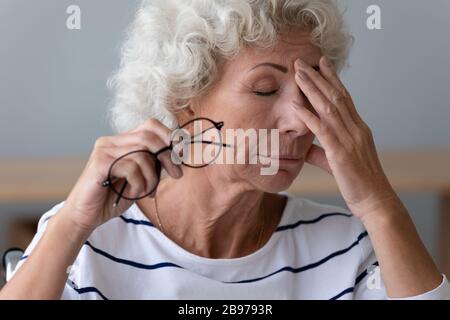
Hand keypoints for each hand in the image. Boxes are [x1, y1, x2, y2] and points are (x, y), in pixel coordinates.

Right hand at [62, 118, 182, 232]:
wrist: (85, 216)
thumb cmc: (112, 197)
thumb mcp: (140, 178)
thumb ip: (153, 164)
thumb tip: (177, 154)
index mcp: (121, 142)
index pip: (150, 126)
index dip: (169, 136)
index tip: (181, 154)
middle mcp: (111, 142)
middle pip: (149, 137)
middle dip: (168, 156)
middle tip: (176, 174)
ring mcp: (104, 151)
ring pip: (143, 155)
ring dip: (152, 177)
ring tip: (146, 191)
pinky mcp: (100, 164)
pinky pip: (132, 168)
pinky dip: (139, 184)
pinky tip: (133, 193)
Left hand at [292, 56, 398, 218]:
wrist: (374, 200)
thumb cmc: (358, 181)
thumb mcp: (337, 162)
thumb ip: (321, 152)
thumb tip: (304, 148)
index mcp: (357, 128)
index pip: (344, 97)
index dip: (332, 78)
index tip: (321, 63)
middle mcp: (355, 128)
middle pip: (335, 96)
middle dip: (318, 77)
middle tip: (303, 61)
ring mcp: (349, 139)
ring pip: (329, 107)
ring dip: (312, 89)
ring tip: (298, 73)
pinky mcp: (341, 153)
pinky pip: (322, 130)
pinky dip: (308, 116)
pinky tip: (296, 105)